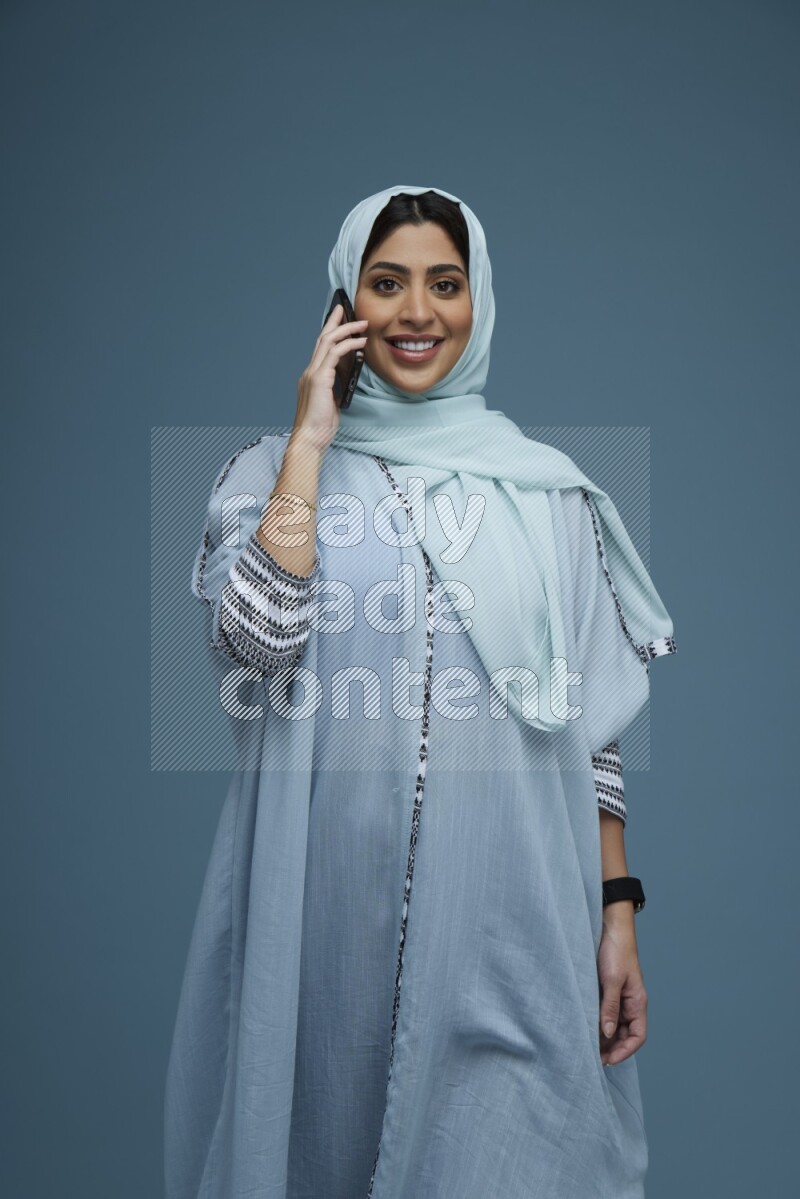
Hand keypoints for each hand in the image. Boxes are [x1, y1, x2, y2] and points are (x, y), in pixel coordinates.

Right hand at [292, 303, 368, 454]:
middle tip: (346, 308)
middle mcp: (310, 371)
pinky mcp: (319, 379)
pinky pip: (334, 354)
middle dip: (334, 321)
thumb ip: (337, 387)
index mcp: (312, 376)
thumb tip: (349, 376)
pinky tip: (360, 343)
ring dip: (346, 330)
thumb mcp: (332, 402)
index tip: (339, 319)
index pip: (320, 348)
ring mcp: (313, 374)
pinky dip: (348, 345)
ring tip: (362, 325)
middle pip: (321, 338)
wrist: (310, 438)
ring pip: (328, 341)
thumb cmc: (321, 426)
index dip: (329, 331)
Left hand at [597, 908, 646, 1065]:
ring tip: (586, 1045)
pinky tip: (584, 1026)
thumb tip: (606, 1033)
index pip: (638, 1036)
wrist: (610, 926)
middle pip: (624, 1034)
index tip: (608, 1060)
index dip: (624, 1051)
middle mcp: (630, 1003)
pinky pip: (604, 1012)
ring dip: (603, 1037)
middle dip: (611, 1048)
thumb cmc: (616, 951)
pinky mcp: (607, 990)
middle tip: (592, 1057)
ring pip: (613, 1025)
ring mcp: (619, 997)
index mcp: (638, 1002)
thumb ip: (610, 1007)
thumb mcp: (612, 980)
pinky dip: (597, 1022)